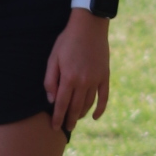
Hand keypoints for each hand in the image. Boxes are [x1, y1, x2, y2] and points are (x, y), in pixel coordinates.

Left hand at [44, 10, 109, 135]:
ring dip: (81, 114)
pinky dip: (100, 109)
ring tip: (75, 120)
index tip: (55, 127)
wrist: (89, 27)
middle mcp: (83, 82)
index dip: (58, 117)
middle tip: (65, 129)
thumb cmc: (67, 41)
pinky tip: (94, 117)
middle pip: (75, 107)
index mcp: (68, 78)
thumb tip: (51, 99)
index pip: (61, 104)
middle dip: (69, 119)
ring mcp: (96, 80)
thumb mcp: (53, 58)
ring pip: (88, 104)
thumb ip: (50, 80)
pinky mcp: (105, 76)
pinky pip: (104, 97)